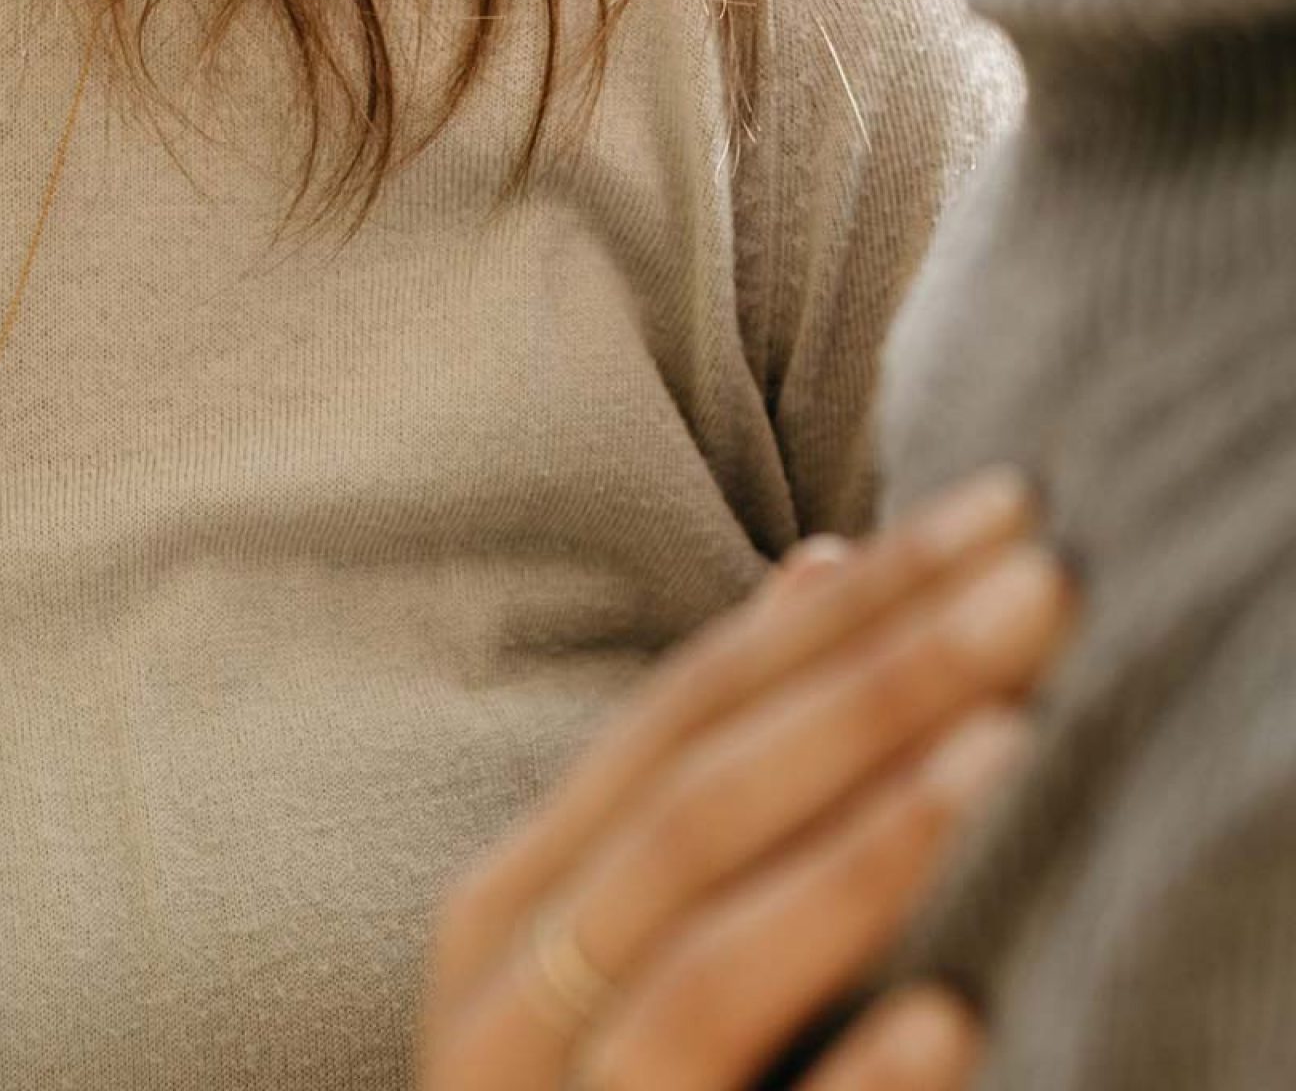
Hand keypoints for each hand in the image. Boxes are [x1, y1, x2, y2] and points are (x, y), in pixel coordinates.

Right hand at [418, 468, 1077, 1090]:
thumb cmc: (589, 1090)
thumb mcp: (621, 920)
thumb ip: (710, 761)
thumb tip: (825, 565)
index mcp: (519, 889)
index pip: (690, 706)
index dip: (846, 610)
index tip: (993, 517)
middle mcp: (509, 982)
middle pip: (702, 800)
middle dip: (879, 682)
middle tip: (1042, 584)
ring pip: (704, 958)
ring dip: (862, 850)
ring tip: (1014, 748)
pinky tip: (956, 1023)